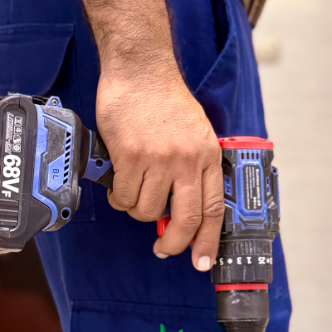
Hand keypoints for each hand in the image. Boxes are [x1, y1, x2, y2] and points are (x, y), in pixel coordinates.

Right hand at [96, 62, 223, 270]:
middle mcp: (187, 161)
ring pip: (146, 211)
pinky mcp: (130, 156)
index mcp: (208, 156)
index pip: (213, 210)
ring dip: (136, 209)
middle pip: (184, 219)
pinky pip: (122, 196)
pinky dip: (118, 197)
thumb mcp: (195, 134)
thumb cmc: (164, 101)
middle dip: (172, 243)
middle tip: (162, 249)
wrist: (140, 71)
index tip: (201, 261)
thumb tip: (181, 207)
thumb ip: (194, 169)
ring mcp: (159, 159)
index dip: (207, 241)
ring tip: (132, 192)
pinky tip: (118, 182)